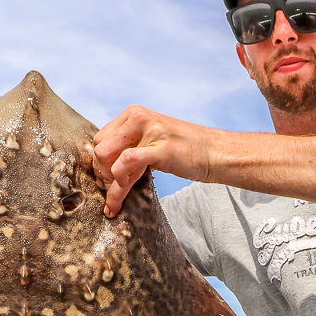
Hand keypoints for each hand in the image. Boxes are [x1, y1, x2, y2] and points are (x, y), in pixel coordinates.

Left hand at [92, 105, 211, 217]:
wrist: (216, 153)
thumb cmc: (187, 151)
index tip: (106, 181)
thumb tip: (106, 165)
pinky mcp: (160, 148)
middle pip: (100, 148)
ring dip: (109, 184)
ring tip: (115, 201)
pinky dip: (118, 186)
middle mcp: (138, 117)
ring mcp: (149, 131)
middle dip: (102, 174)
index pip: (100, 138)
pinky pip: (126, 164)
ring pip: (109, 158)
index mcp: (134, 114)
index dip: (99, 163)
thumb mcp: (153, 140)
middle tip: (111, 191)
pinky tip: (118, 201)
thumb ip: (132, 145)